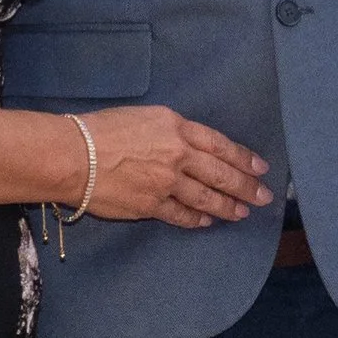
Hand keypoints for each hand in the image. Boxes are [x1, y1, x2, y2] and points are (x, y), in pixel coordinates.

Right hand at [73, 107, 272, 228]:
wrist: (73, 155)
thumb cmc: (101, 129)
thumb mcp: (145, 116)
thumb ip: (172, 130)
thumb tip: (189, 145)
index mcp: (177, 128)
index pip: (220, 145)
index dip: (243, 158)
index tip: (260, 168)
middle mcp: (178, 156)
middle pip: (221, 174)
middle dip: (246, 186)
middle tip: (264, 196)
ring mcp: (167, 183)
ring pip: (206, 198)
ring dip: (228, 207)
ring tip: (242, 212)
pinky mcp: (151, 206)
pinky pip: (181, 215)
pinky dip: (197, 220)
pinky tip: (208, 222)